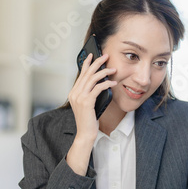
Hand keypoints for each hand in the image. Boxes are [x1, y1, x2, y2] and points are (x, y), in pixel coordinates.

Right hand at [66, 53, 116, 174]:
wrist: (85, 133)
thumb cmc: (89, 120)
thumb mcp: (88, 104)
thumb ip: (89, 94)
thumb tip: (99, 83)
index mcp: (73, 92)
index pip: (80, 74)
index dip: (86, 63)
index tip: (92, 55)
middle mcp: (74, 93)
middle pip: (87, 73)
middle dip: (97, 63)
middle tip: (106, 56)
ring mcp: (79, 97)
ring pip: (92, 79)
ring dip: (104, 72)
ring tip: (113, 69)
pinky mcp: (86, 102)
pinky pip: (98, 88)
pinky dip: (106, 84)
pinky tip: (113, 83)